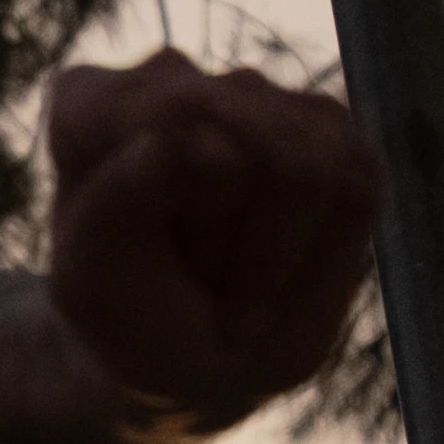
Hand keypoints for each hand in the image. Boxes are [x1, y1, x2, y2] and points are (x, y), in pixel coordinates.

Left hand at [42, 50, 378, 432]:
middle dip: (210, 234)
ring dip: (263, 257)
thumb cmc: (128, 316)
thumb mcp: (91, 283)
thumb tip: (168, 139)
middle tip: (183, 273)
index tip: (118, 255)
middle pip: (227, 141)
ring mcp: (268, 99)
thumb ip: (112, 207)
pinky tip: (276, 273)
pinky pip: (352, 196)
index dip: (147, 207)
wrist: (194, 364)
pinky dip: (315, 263)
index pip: (141, 124)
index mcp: (95, 102)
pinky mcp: (340, 137)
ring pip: (299, 170)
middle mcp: (182, 79)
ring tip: (225, 278)